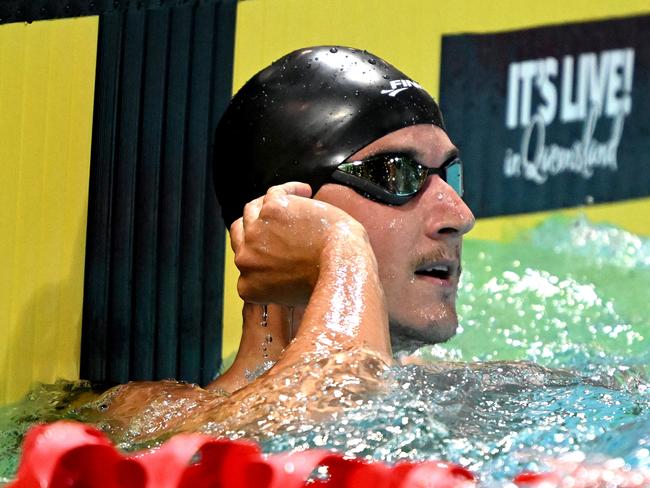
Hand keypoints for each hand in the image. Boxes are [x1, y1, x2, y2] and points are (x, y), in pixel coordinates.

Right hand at [231, 182, 366, 304]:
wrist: (341, 269)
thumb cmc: (328, 282)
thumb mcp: (292, 296)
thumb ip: (276, 282)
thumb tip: (281, 266)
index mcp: (248, 286)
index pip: (245, 262)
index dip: (259, 250)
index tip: (275, 244)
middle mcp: (246, 259)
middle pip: (242, 233)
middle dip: (258, 227)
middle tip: (278, 223)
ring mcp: (256, 233)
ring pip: (252, 210)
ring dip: (269, 206)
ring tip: (293, 205)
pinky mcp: (272, 210)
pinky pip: (275, 192)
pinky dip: (291, 190)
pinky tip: (305, 192)